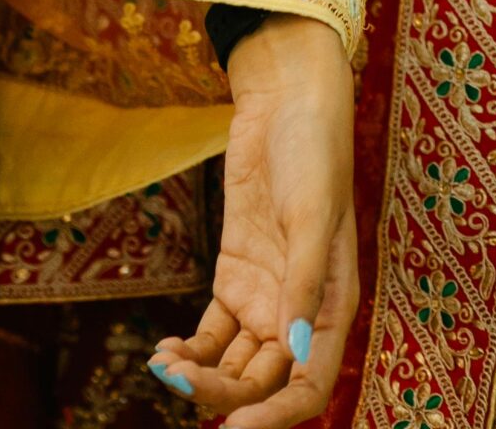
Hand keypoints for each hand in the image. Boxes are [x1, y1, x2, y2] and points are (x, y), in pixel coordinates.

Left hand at [149, 13, 357, 424]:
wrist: (285, 99)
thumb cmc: (313, 152)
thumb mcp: (311, 215)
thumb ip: (302, 285)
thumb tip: (296, 354)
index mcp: (332, 310)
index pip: (307, 386)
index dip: (275, 416)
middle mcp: (299, 314)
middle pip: (262, 381)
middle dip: (223, 394)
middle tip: (176, 385)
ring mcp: (264, 297)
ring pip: (234, 363)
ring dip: (201, 377)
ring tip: (163, 369)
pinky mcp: (234, 274)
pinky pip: (213, 333)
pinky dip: (192, 349)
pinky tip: (166, 352)